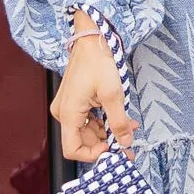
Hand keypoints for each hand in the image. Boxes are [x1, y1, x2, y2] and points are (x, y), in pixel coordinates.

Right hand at [51, 23, 134, 163]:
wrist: (91, 39)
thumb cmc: (97, 61)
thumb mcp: (113, 94)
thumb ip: (119, 122)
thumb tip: (125, 143)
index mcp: (68, 114)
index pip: (72, 150)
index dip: (92, 154)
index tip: (112, 147)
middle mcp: (64, 113)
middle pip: (82, 141)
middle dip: (107, 143)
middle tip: (128, 144)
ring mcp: (68, 107)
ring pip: (88, 131)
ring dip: (108, 132)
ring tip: (129, 127)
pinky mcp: (75, 102)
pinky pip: (88, 120)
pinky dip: (104, 122)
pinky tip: (122, 119)